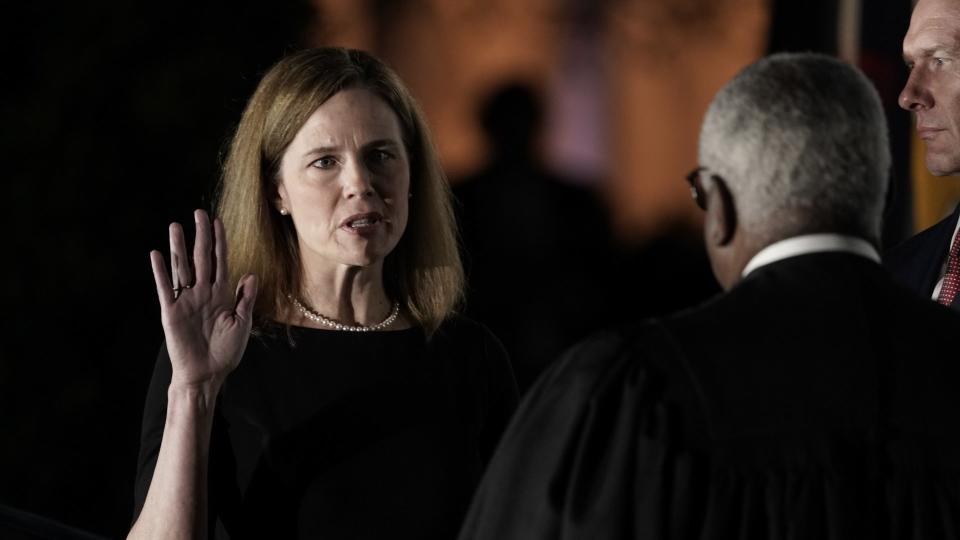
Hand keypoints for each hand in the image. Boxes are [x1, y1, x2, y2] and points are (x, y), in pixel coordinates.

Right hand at [150, 209, 257, 390]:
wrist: (207, 374)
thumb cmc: (226, 351)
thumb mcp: (242, 323)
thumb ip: (245, 298)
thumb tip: (251, 274)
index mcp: (221, 294)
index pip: (220, 261)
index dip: (219, 242)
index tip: (218, 221)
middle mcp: (203, 292)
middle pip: (201, 258)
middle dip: (201, 235)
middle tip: (199, 212)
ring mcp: (186, 300)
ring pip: (182, 268)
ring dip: (179, 247)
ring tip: (176, 226)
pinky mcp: (172, 312)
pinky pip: (165, 288)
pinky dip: (161, 271)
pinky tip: (156, 254)